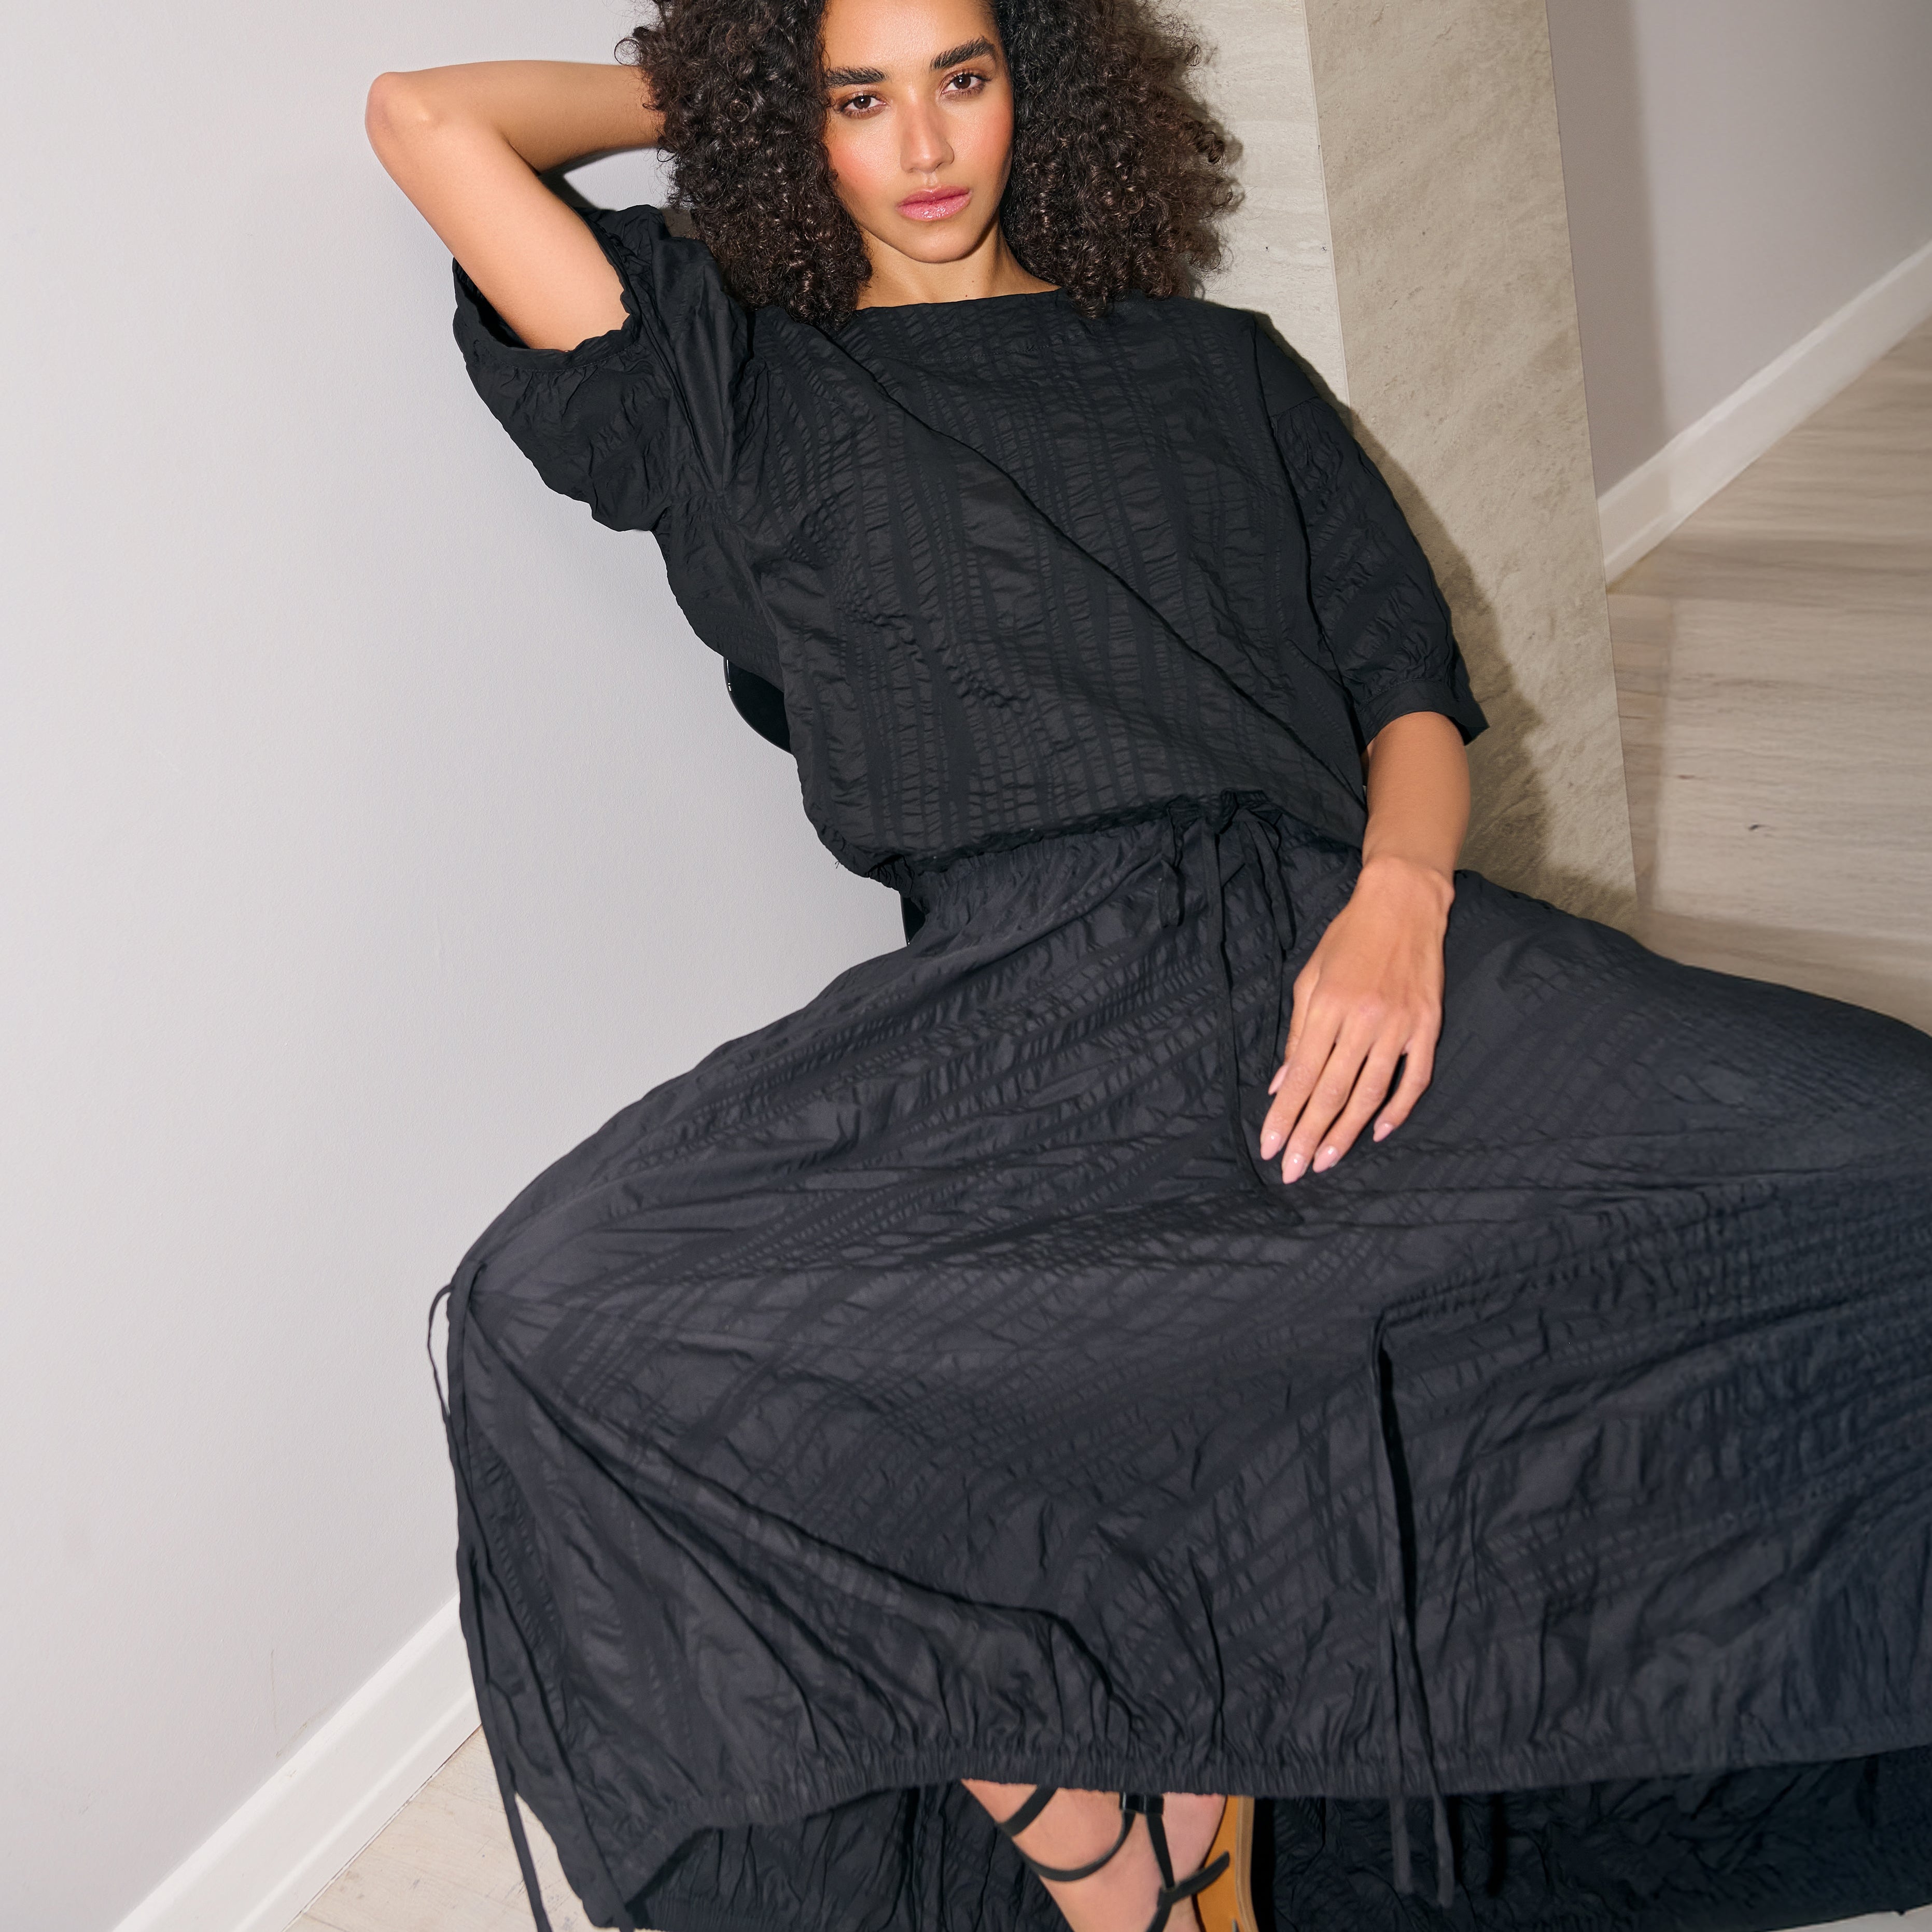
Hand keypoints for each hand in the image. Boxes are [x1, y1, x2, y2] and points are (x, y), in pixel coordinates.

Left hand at [1258, 855, 1450, 1181]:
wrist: (1403, 903)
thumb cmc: (1348, 939)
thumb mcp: (1310, 978)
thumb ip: (1297, 1033)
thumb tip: (1281, 1083)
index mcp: (1327, 1007)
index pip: (1302, 1075)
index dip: (1285, 1115)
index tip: (1270, 1147)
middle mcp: (1362, 1020)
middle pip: (1332, 1092)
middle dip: (1309, 1135)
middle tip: (1293, 1171)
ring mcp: (1399, 1026)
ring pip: (1371, 1093)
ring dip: (1347, 1133)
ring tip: (1326, 1161)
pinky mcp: (1428, 1026)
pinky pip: (1415, 1078)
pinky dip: (1399, 1109)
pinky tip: (1379, 1133)